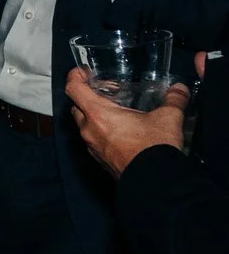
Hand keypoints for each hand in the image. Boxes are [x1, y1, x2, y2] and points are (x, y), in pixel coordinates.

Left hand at [64, 68, 190, 176]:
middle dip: (86, 97)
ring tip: (114, 111)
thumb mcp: (168, 117)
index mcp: (98, 114)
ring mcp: (91, 146)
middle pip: (76, 107)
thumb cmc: (154, 148)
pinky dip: (100, 132)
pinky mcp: (99, 159)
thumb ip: (174, 99)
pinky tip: (119, 132)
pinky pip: (92, 141)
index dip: (75, 77)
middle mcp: (88, 130)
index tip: (82, 72)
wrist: (153, 181)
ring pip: (83, 125)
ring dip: (93, 116)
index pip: (73, 89)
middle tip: (105, 92)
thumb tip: (179, 89)